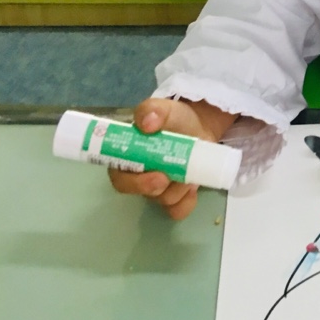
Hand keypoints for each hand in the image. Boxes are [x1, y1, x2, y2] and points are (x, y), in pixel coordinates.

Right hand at [107, 97, 234, 220]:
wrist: (199, 128)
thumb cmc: (175, 119)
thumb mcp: (164, 109)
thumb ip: (151, 110)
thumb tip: (145, 123)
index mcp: (127, 157)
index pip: (120, 178)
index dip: (133, 183)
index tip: (157, 176)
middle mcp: (138, 176)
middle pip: (141, 193)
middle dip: (159, 188)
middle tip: (175, 177)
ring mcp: (157, 189)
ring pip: (163, 200)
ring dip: (179, 189)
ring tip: (191, 171)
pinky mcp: (175, 197)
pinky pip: (177, 211)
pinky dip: (187, 203)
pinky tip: (194, 190)